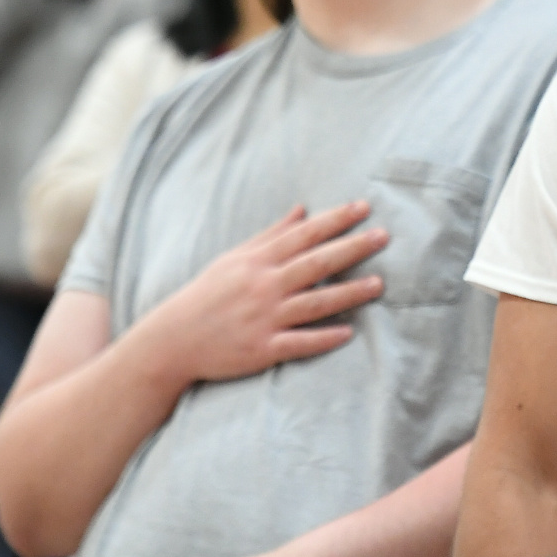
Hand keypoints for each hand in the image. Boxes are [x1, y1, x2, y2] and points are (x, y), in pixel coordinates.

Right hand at [139, 202, 388, 386]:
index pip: (304, 235)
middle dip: (352, 248)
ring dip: (349, 293)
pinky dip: (324, 338)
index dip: (335, 220)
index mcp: (257, 261)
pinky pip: (299, 343)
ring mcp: (264, 319)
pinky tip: (349, 332)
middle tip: (384, 236)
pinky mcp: (262, 349)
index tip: (364, 207)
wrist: (173, 340)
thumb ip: (271, 234)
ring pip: (314, 303)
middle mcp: (263, 287)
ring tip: (379, 284)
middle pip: (316, 264)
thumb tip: (303, 209)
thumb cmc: (207, 295)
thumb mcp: (234, 258)